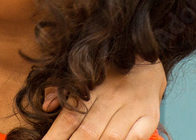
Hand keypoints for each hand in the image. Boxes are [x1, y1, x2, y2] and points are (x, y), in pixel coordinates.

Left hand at [40, 61, 165, 139]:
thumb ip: (64, 93)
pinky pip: (136, 137)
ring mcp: (131, 107)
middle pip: (88, 130)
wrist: (147, 62)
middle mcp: (110, 97)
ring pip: (111, 136)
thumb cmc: (111, 75)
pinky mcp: (150, 117)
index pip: (69, 118)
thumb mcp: (85, 78)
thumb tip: (45, 107)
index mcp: (90, 89)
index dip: (56, 135)